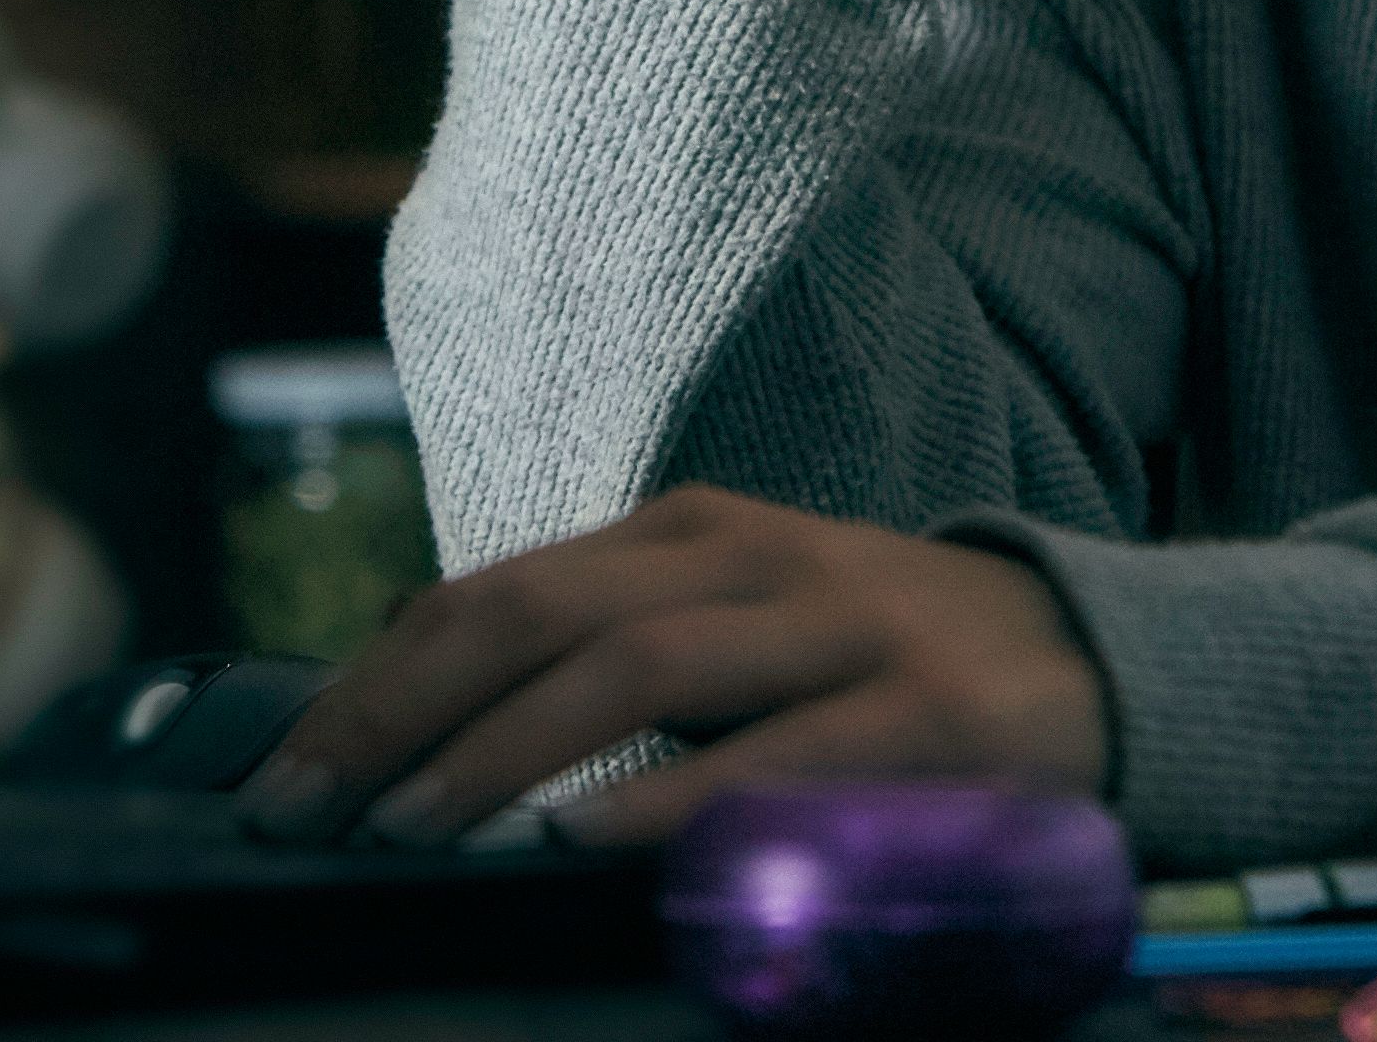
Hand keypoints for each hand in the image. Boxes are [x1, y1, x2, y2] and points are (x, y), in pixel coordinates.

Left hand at [235, 484, 1105, 851]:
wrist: (1093, 657)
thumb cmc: (872, 659)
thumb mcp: (729, 618)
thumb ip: (597, 642)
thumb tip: (411, 686)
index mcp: (690, 533)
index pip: (493, 590)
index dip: (374, 677)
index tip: (282, 768)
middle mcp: (749, 559)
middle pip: (536, 614)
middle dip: (400, 714)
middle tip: (308, 808)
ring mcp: (838, 628)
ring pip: (636, 667)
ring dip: (505, 754)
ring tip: (415, 827)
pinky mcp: (919, 716)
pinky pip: (772, 756)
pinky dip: (667, 797)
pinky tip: (585, 843)